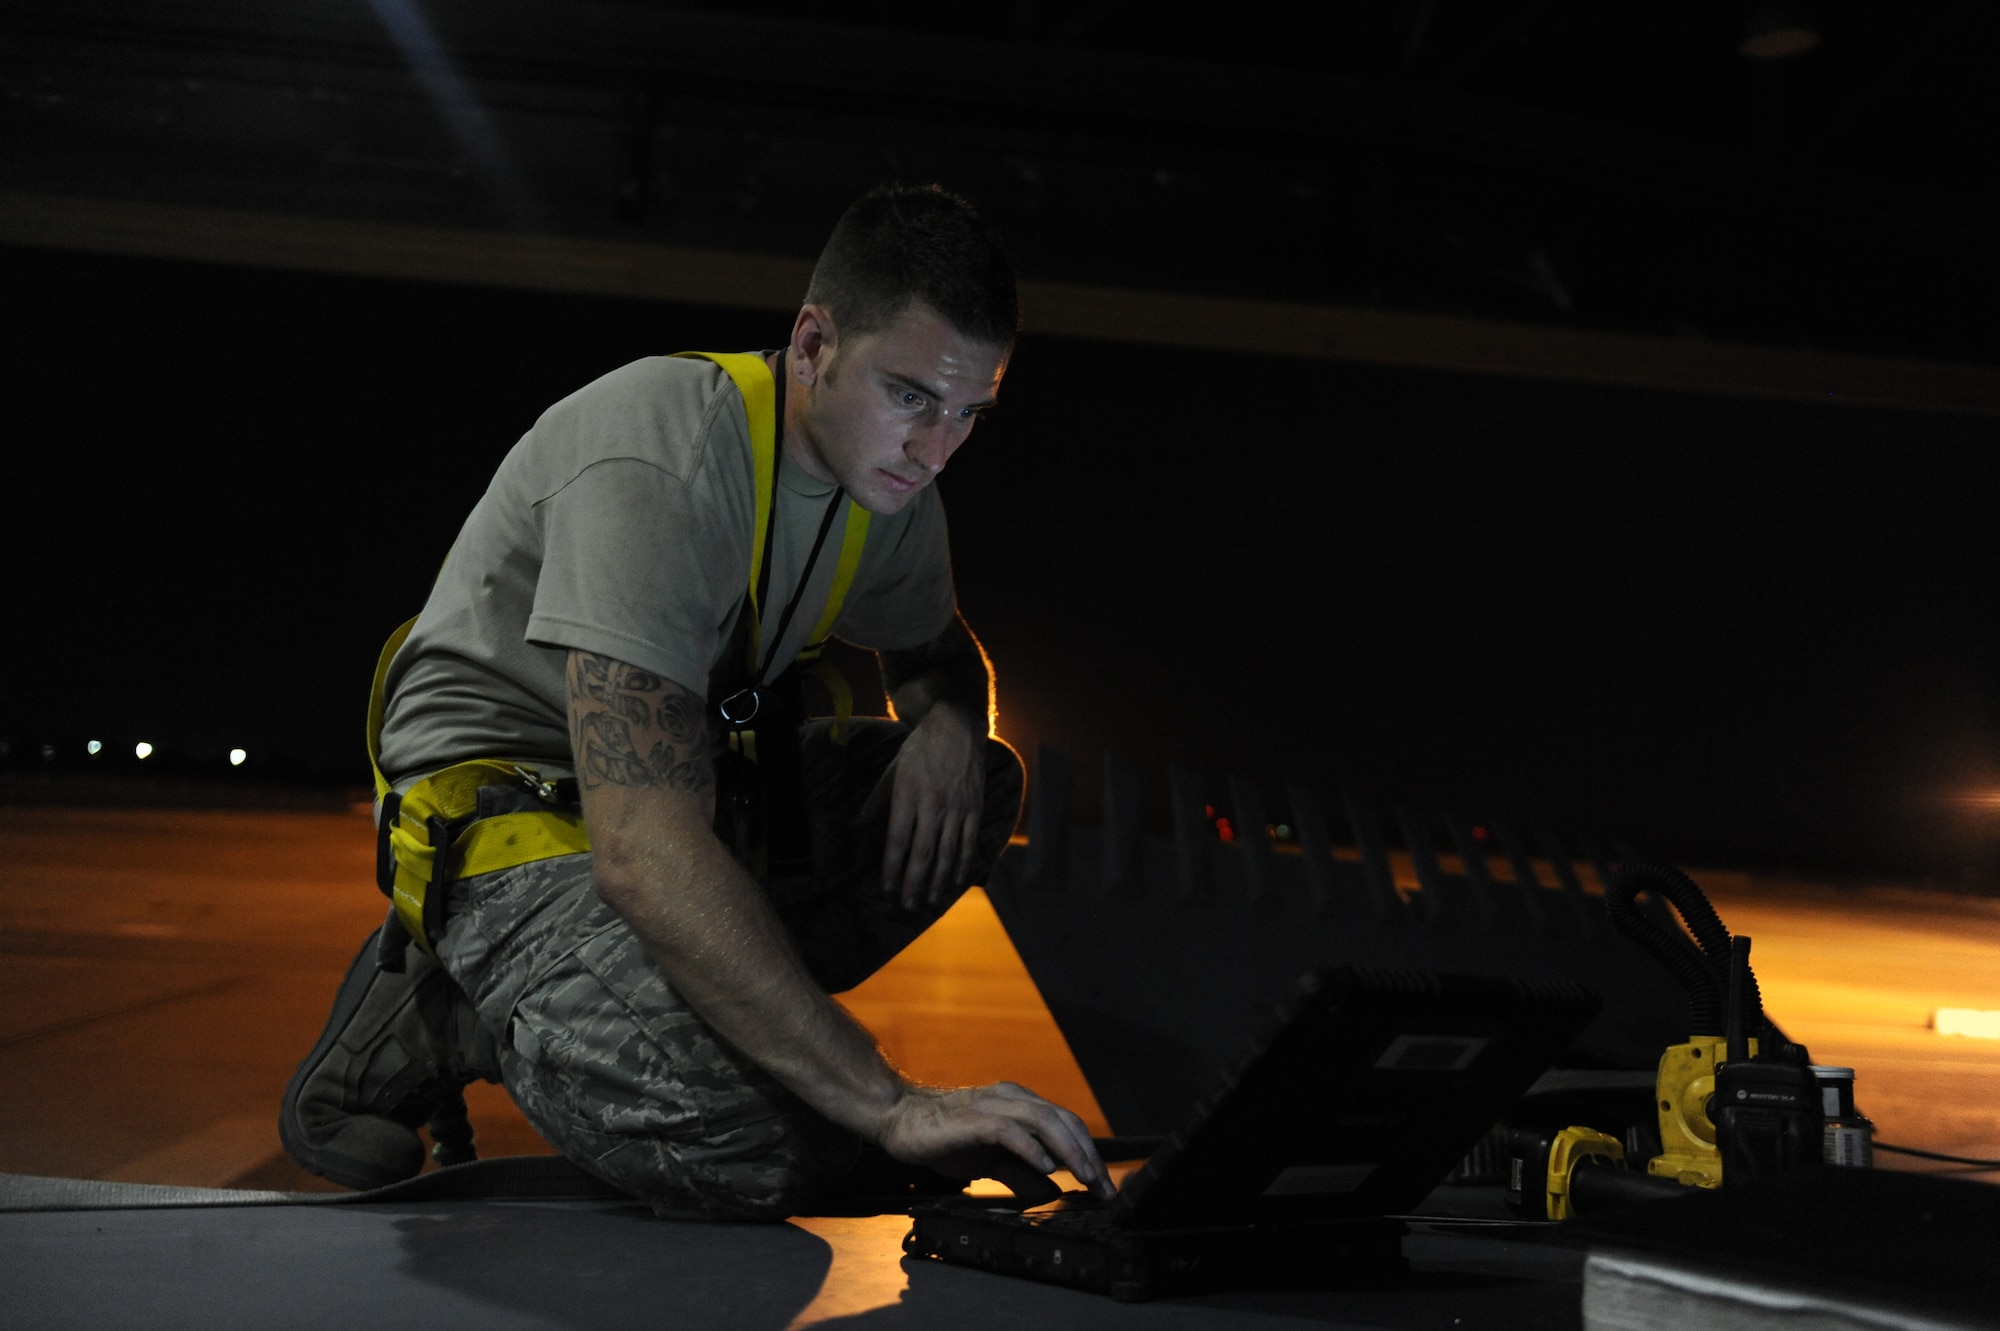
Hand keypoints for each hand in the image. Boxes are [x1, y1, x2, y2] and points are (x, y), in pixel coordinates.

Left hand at [863, 703, 983, 909]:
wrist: (957, 726)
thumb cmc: (920, 749)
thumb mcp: (892, 771)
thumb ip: (876, 801)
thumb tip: (857, 826)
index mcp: (908, 796)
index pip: (897, 841)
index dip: (891, 867)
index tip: (886, 888)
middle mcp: (932, 805)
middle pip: (922, 854)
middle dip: (913, 882)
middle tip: (907, 904)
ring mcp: (956, 808)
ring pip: (946, 853)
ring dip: (938, 880)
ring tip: (931, 899)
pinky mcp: (974, 807)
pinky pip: (969, 841)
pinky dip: (963, 863)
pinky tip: (957, 879)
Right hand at [879, 1082, 1113, 1202]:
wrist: (900, 1120)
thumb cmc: (945, 1137)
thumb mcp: (991, 1160)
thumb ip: (1021, 1173)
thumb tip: (1052, 1191)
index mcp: (1019, 1104)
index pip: (1066, 1124)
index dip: (1088, 1153)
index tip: (1103, 1186)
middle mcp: (1012, 1098)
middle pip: (1063, 1120)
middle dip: (1088, 1154)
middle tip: (1103, 1187)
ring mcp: (993, 1105)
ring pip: (1044, 1120)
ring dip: (1069, 1150)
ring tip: (1085, 1177)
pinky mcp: (973, 1119)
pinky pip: (1010, 1130)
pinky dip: (1032, 1148)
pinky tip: (1046, 1167)